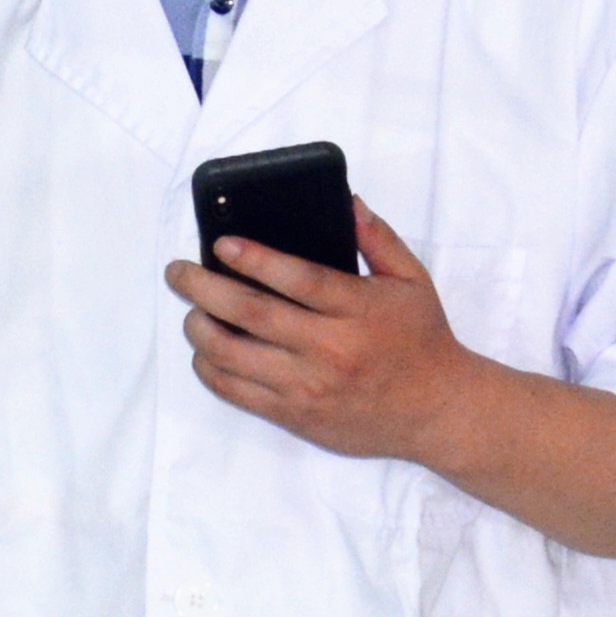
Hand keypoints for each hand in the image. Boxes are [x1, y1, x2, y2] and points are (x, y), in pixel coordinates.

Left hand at [167, 200, 478, 464]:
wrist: (438, 410)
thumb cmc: (422, 339)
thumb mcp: (412, 281)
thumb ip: (377, 239)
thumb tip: (346, 201)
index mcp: (359, 310)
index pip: (298, 280)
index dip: (255, 259)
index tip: (222, 243)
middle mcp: (331, 349)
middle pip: (251, 314)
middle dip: (203, 288)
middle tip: (177, 271)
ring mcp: (309, 386)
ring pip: (233, 355)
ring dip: (199, 328)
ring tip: (190, 309)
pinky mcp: (296, 415)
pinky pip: (236, 392)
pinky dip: (210, 368)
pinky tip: (205, 351)